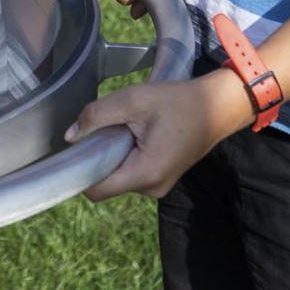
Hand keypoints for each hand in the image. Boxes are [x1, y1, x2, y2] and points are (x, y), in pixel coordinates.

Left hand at [65, 71, 250, 200]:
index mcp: (145, 174)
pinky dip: (128, 155)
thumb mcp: (133, 100)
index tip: (73, 149)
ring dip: (115, 154)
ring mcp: (159, 186)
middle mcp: (151, 189)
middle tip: (108, 127)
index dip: (79, 172)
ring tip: (129, 127)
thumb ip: (97, 116)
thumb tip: (69, 136)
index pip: (96, 190)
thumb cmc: (178, 101)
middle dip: (99, 157)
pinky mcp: (163, 177)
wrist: (219, 106)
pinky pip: (133, 172)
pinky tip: (138, 132)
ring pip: (119, 176)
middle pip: (106, 183)